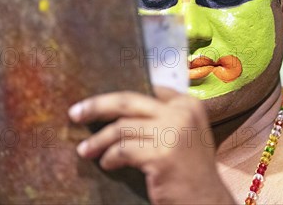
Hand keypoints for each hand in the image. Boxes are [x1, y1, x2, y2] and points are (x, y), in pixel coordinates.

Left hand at [68, 87, 234, 203]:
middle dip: (97, 105)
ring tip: (85, 150)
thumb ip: (162, 118)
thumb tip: (119, 108)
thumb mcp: (184, 134)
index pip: (147, 89)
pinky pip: (123, 150)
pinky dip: (109, 158)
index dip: (120, 94)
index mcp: (188, 104)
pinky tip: (106, 164)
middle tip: (75, 112)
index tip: (98, 102)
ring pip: (121, 127)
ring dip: (98, 140)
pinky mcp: (162, 155)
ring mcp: (173, 133)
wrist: (207, 201)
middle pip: (128, 101)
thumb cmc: (190, 170)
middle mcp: (182, 113)